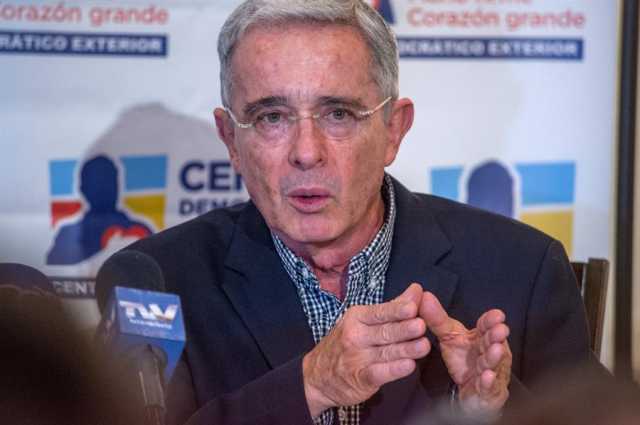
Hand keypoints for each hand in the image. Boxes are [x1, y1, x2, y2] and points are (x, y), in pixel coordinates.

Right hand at [303, 283, 430, 417]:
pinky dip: (394, 370)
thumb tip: (416, 290)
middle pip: (385, 331)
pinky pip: (379, 373)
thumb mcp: (362, 320)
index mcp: (357, 317)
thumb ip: (392, 308)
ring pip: (386, 352)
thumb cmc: (345, 343)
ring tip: (424, 346)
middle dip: (404, 329)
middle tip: (421, 326)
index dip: (397, 310)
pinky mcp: (360, 379)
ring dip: (406, 349)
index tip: (413, 307)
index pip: (380, 312)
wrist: (317, 376)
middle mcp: (355, 335)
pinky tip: (408, 366)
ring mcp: (357, 358)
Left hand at [419, 292, 510, 416]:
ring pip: (493, 364)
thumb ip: (436, 318)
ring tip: (496, 349)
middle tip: (500, 329)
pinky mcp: (488, 392)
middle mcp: (489, 353)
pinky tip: (487, 376)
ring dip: (494, 357)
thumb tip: (424, 296)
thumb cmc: (463, 359)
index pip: (486, 327)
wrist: (467, 390)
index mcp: (481, 338)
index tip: (497, 315)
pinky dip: (489, 382)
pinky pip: (489, 387)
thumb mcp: (448, 336)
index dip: (491, 322)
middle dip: (496, 337)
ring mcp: (491, 372)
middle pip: (492, 343)